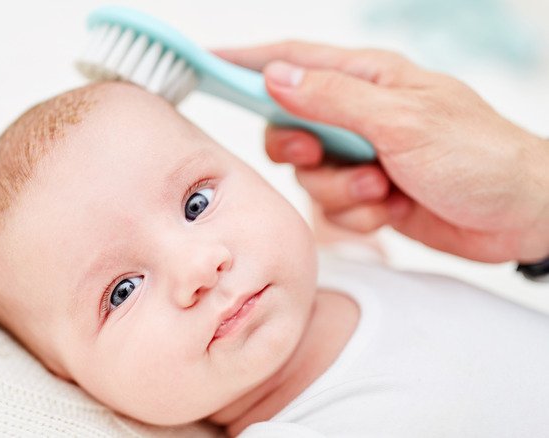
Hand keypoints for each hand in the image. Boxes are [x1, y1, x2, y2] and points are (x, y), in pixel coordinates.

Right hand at [215, 41, 548, 262]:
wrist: (523, 216)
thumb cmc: (479, 155)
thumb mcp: (402, 121)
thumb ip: (333, 100)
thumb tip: (274, 76)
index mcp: (368, 78)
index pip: (294, 60)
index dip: (246, 61)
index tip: (204, 61)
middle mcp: (359, 113)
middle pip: (288, 126)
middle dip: (298, 150)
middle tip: (318, 155)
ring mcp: (363, 155)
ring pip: (308, 174)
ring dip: (339, 189)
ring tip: (382, 187)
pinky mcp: (368, 192)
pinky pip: (332, 204)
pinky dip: (357, 211)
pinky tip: (391, 206)